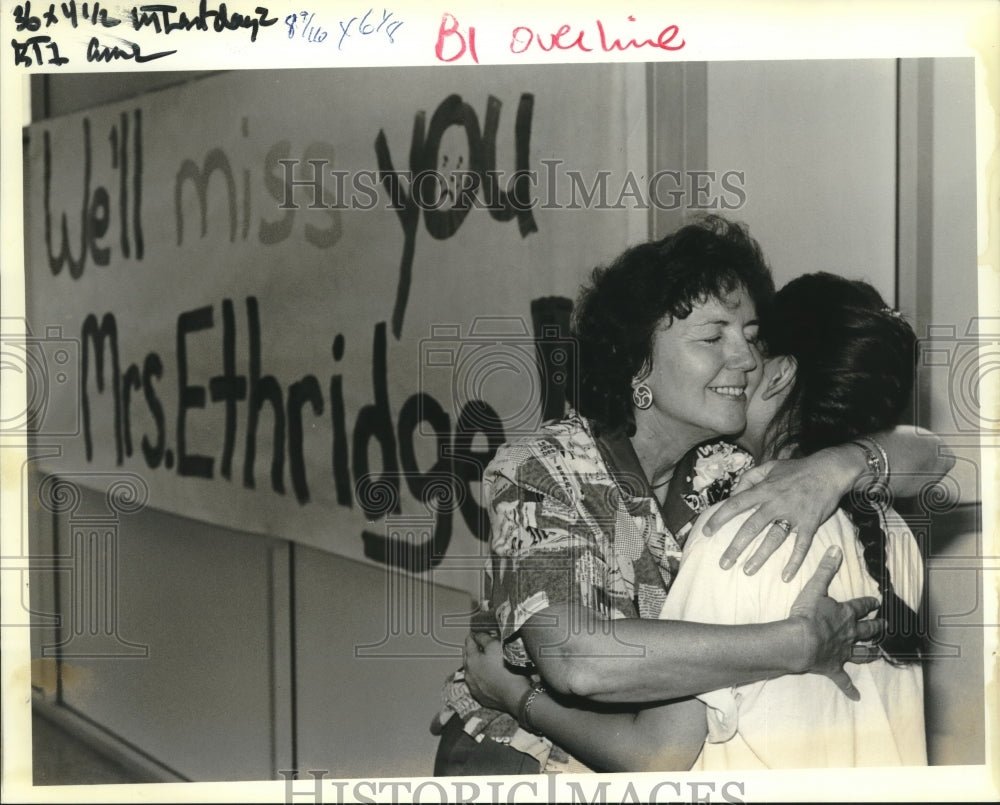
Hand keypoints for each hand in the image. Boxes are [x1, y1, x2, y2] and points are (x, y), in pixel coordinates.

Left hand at [462, 632, 530, 714]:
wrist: (516, 695)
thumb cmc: (507, 669)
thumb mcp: (496, 646)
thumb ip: (484, 638)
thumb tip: (477, 634)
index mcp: (471, 660)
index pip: (469, 641)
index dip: (475, 634)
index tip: (480, 632)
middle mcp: (468, 674)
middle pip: (468, 656)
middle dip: (474, 649)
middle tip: (485, 644)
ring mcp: (473, 687)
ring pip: (472, 670)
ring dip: (477, 664)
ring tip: (488, 660)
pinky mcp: (480, 697)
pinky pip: (478, 683)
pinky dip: (482, 677)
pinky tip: (491, 675)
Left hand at [705, 447, 859, 579]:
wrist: (829, 470)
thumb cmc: (796, 469)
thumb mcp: (769, 467)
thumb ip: (749, 477)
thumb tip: (733, 493)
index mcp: (764, 489)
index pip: (735, 504)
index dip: (719, 518)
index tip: (706, 532)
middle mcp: (776, 502)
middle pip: (751, 527)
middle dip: (736, 547)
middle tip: (723, 563)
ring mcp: (793, 514)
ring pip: (773, 538)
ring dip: (760, 556)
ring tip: (747, 571)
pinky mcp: (810, 523)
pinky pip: (801, 545)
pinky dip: (794, 562)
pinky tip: (785, 576)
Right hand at [787, 546, 883, 700]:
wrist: (800, 641)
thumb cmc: (806, 614)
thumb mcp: (815, 587)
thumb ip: (825, 569)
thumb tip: (836, 549)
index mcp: (845, 614)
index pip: (861, 607)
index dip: (869, 604)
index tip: (876, 602)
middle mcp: (848, 634)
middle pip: (866, 632)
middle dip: (875, 629)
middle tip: (883, 627)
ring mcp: (842, 653)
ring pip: (861, 654)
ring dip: (869, 655)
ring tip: (877, 656)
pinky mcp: (832, 668)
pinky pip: (843, 681)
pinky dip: (850, 689)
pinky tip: (857, 697)